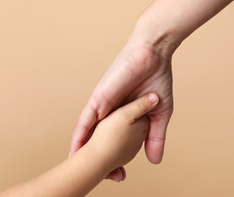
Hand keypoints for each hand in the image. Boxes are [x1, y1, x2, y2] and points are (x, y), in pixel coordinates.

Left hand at [70, 36, 173, 180]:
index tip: (119, 175)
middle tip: (104, 178)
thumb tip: (154, 161)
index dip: (117, 159)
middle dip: (100, 159)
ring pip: (89, 133)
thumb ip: (155, 137)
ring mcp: (102, 105)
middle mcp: (109, 113)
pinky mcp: (98, 98)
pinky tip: (74, 151)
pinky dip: (79, 135)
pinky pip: (85, 119)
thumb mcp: (159, 115)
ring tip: (77, 170)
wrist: (154, 55)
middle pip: (100, 140)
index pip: (116, 141)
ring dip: (84, 151)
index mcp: (123, 116)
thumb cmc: (156, 80)